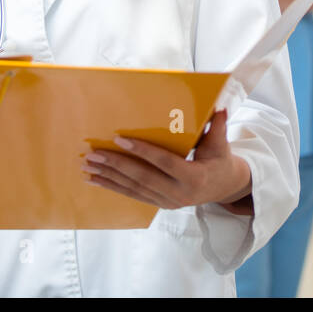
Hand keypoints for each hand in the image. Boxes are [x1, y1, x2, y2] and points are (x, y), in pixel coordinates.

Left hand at [82, 110, 253, 214]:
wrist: (224, 188)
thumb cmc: (220, 160)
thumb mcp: (221, 144)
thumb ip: (218, 126)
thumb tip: (218, 107)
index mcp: (194, 177)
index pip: (163, 162)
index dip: (142, 151)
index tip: (119, 139)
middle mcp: (179, 194)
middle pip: (142, 177)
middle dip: (116, 165)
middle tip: (93, 153)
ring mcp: (167, 202)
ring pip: (134, 188)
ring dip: (108, 177)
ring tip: (88, 166)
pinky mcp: (159, 204)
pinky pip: (133, 195)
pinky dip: (113, 187)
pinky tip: (96, 180)